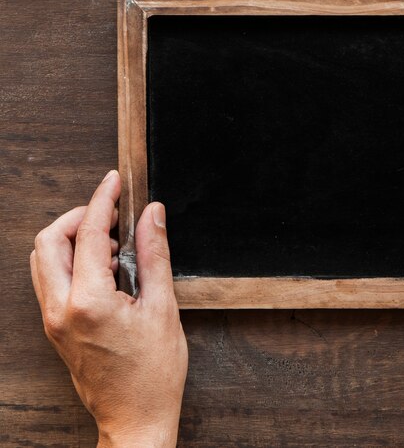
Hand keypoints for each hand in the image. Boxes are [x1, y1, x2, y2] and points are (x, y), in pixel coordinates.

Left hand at [30, 171, 187, 447]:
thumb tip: (152, 215)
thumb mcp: (163, 307)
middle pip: (49, 241)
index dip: (103, 200)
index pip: (89, 233)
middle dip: (79, 216)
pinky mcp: (56, 328)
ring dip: (73, 238)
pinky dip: (72, 260)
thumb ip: (155, 254)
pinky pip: (52, 279)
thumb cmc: (153, 372)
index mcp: (88, 302)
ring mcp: (53, 320)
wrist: (135, 418)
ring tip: (114, 244)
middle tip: (112, 213)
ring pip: (44, 259)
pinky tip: (107, 268)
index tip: (113, 181)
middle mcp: (60, 309)